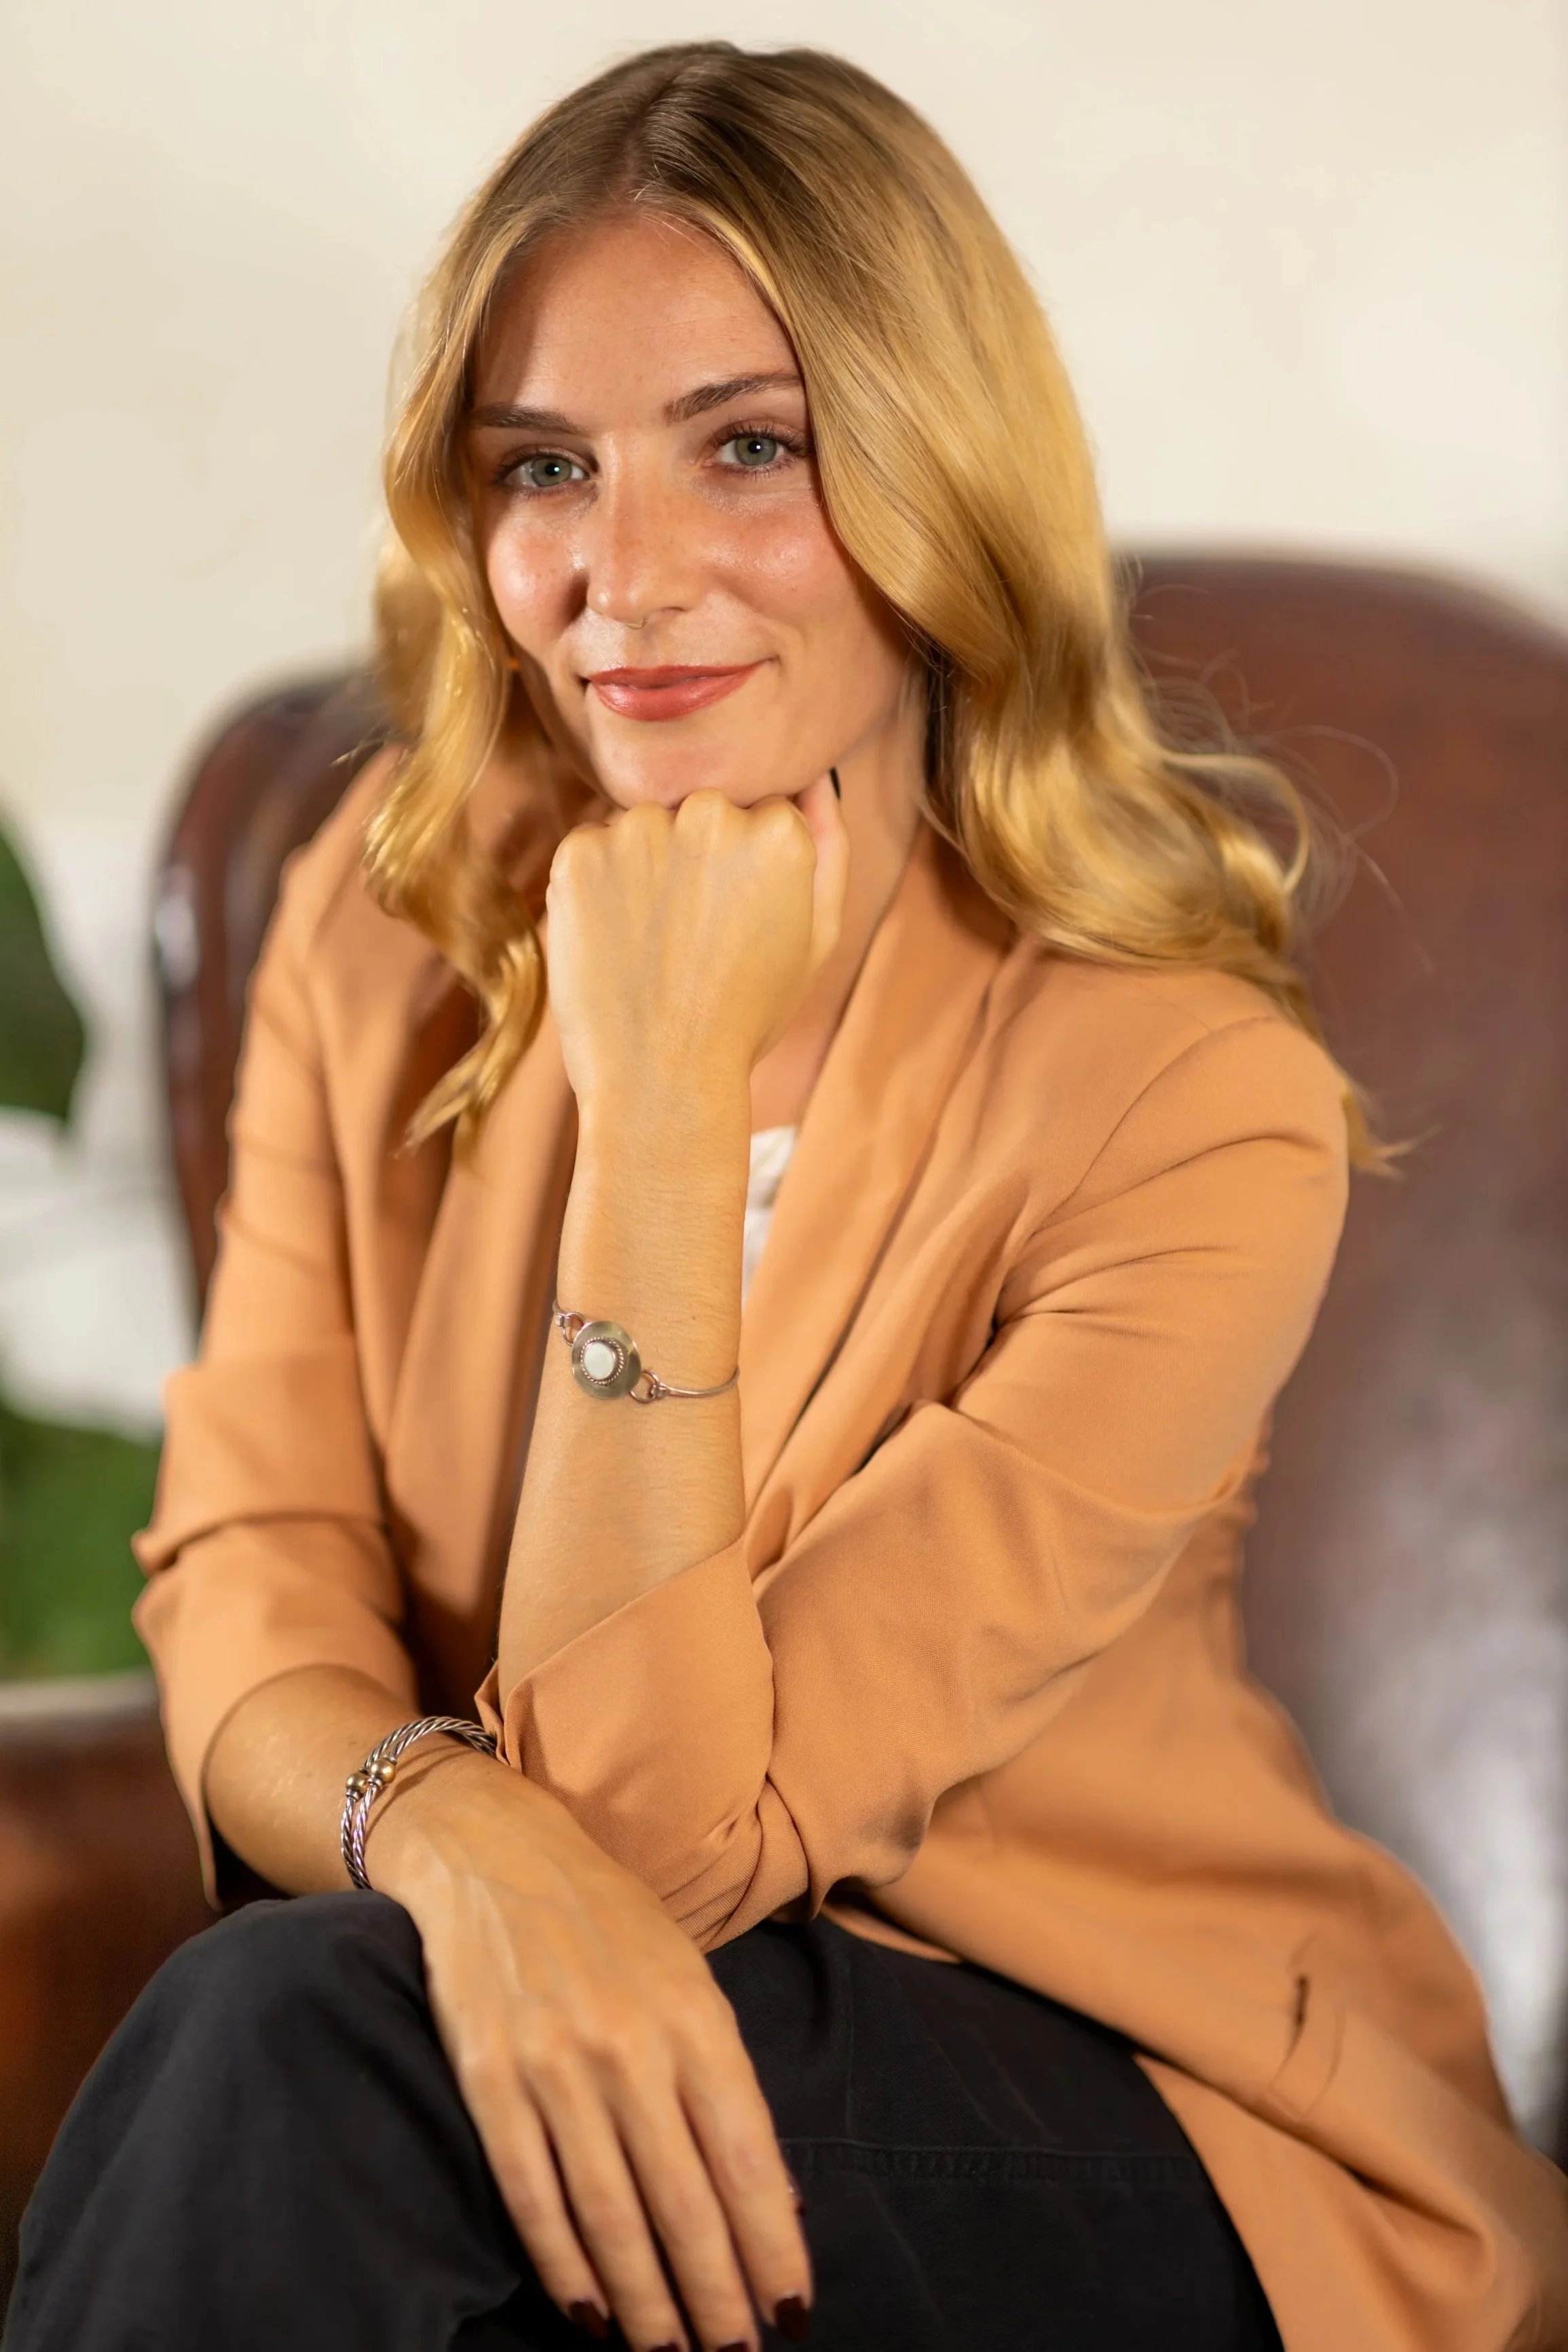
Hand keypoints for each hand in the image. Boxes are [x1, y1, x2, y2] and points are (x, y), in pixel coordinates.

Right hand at [373, 1754, 810, 2351]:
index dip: (772, 2246)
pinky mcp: (490, 2081)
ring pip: (611, 2216)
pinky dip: (565, 2268)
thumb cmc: (610, 1919)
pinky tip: (592, 2317)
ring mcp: (555, 2066)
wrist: (494, 1852)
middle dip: (717, 2298)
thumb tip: (772, 2198)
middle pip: (684, 2203)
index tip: (794, 2313)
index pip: (746, 2157)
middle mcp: (629, 2046)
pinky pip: (534, 2197)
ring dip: (648, 2303)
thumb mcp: (688, 1977)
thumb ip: (725, 2082)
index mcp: (694, 2016)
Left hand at [545, 774, 847, 1116]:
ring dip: (645, 867)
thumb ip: (828, 847)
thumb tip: (814, 779)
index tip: (737, 920)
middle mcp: (711, 815)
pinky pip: (592, 847)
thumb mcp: (816, 938)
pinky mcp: (580, 853)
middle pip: (702, 809)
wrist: (660, 1080)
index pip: (761, 811)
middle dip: (697, 857)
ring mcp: (640, 830)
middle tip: (692, 937)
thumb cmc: (746, 1016)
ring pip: (644, 826)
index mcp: (778, 832)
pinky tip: (615, 941)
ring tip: (653, 944)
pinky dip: (598, 886)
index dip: (747, 868)